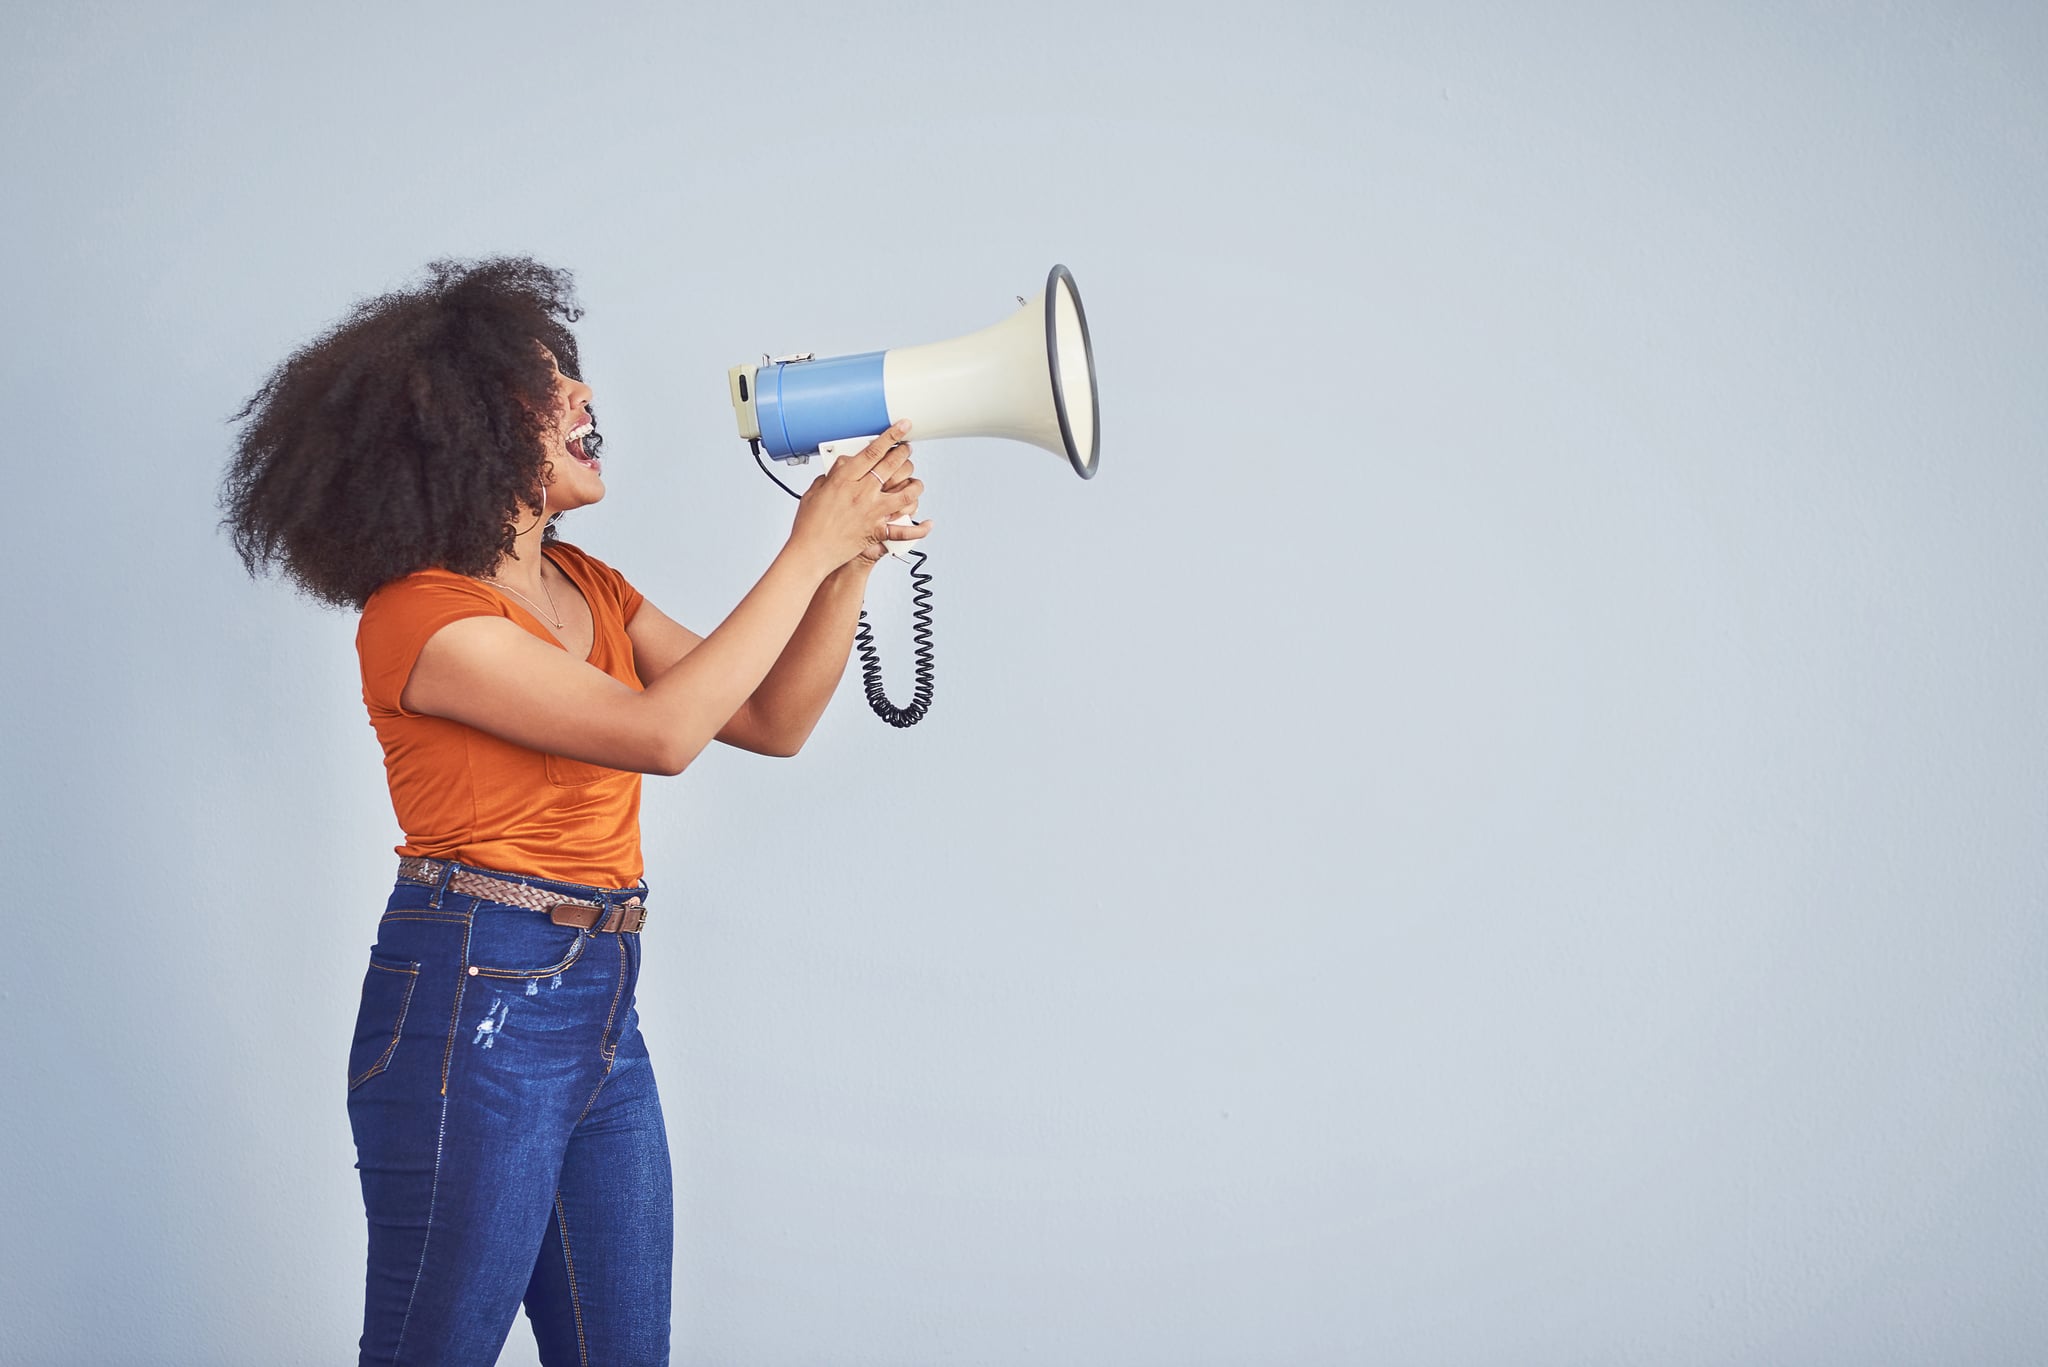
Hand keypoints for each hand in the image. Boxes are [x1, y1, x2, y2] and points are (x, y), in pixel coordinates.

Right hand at [787, 420, 929, 574]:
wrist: (811, 551)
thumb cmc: (809, 523)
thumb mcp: (815, 491)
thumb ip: (832, 476)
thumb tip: (844, 466)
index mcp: (844, 479)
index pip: (873, 451)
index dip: (890, 436)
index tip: (902, 426)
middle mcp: (862, 493)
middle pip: (892, 466)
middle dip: (904, 454)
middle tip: (907, 449)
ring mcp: (872, 512)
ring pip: (906, 493)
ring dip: (915, 485)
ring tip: (916, 481)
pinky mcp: (877, 531)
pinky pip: (904, 530)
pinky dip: (919, 528)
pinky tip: (928, 523)